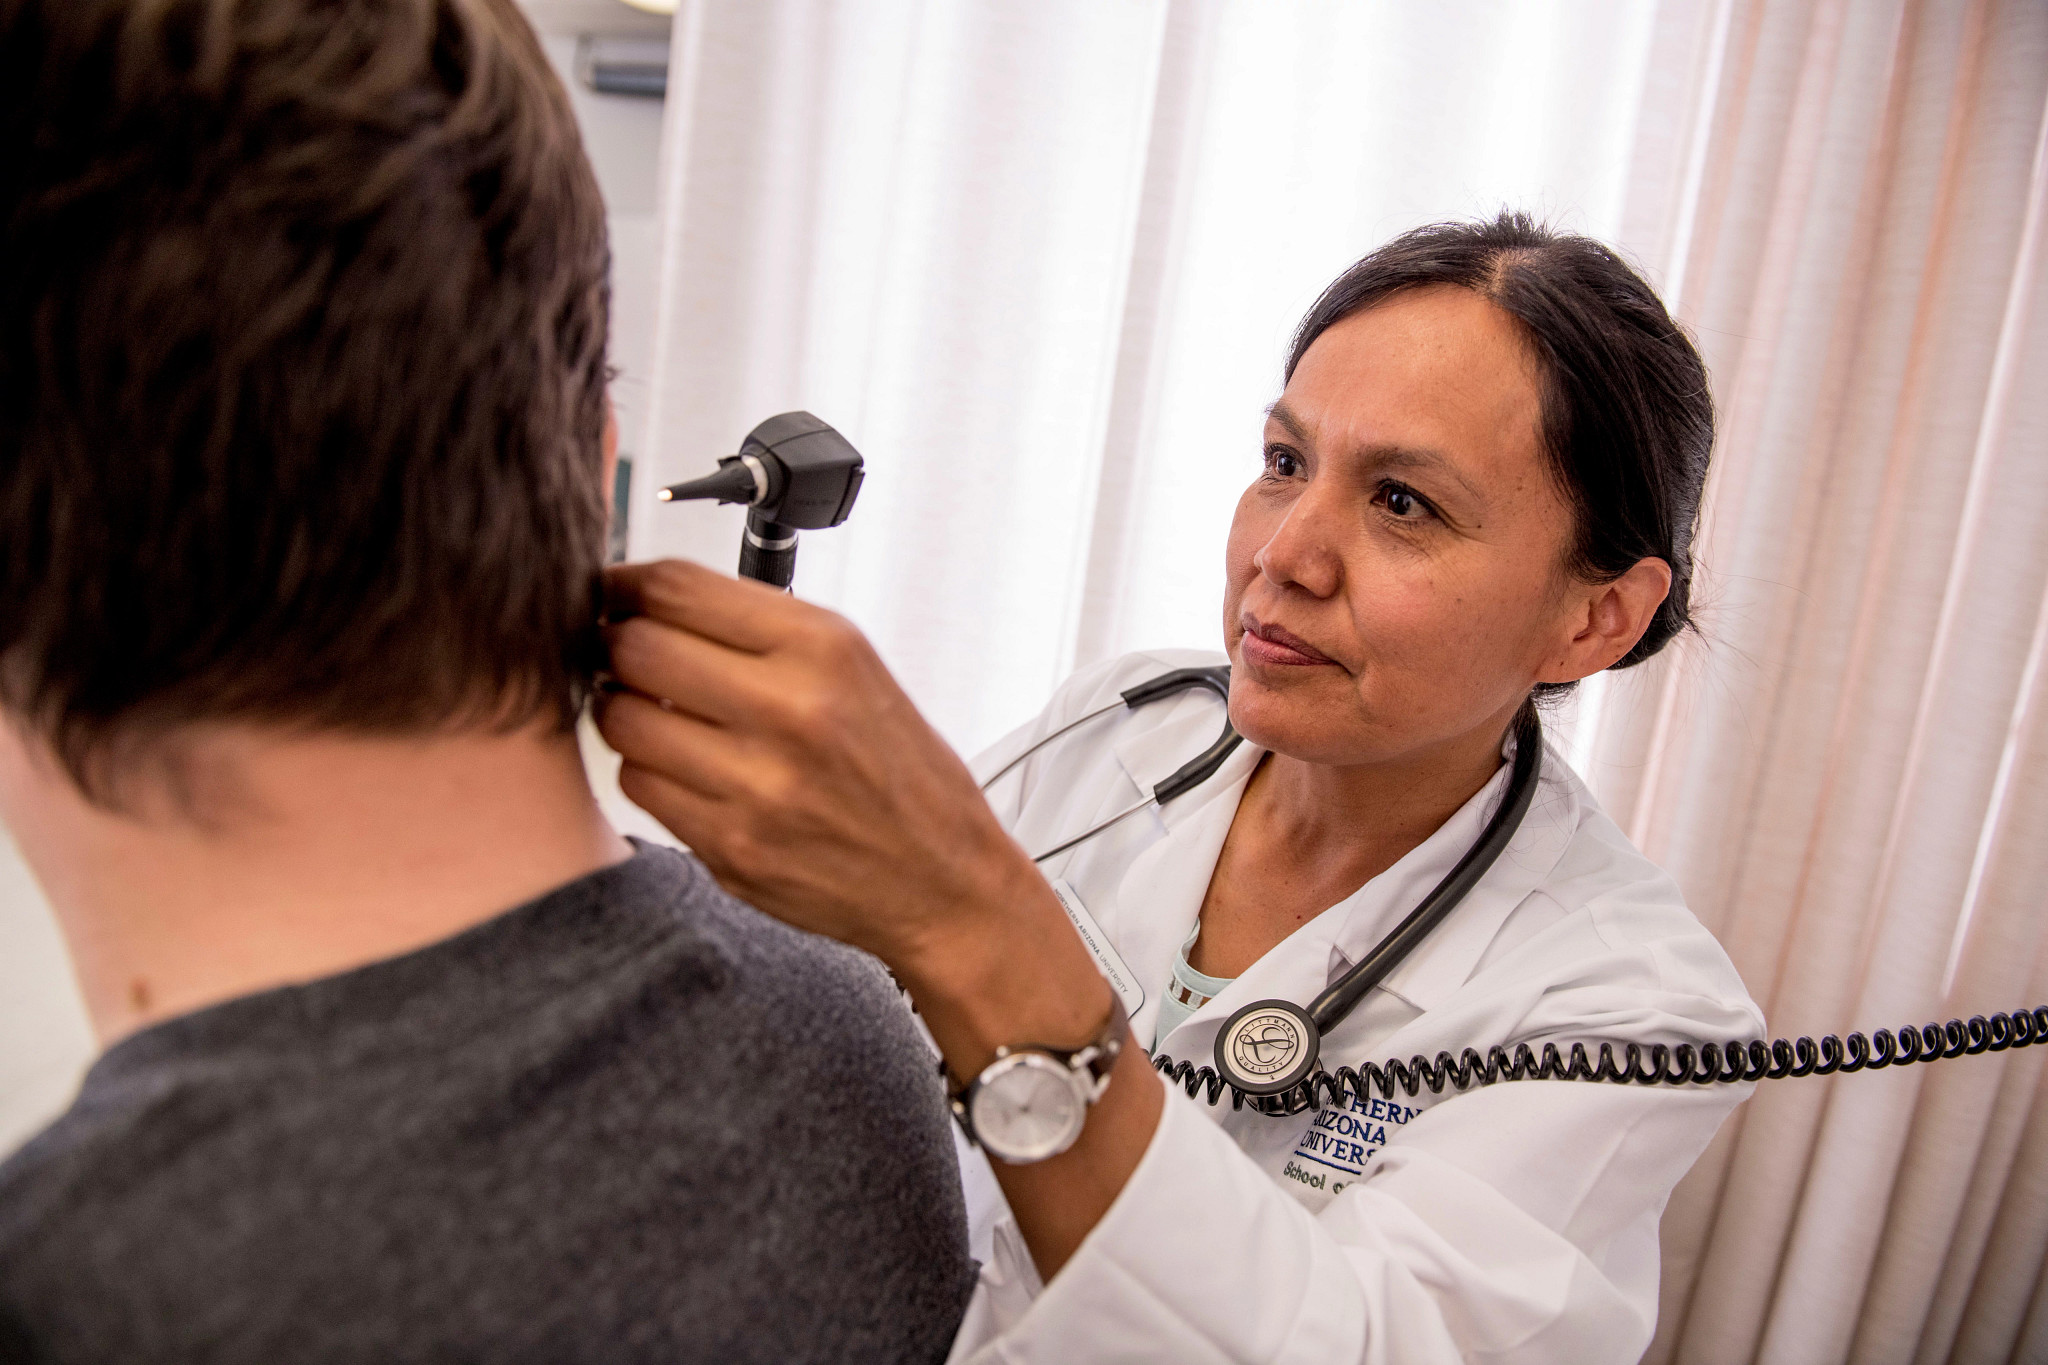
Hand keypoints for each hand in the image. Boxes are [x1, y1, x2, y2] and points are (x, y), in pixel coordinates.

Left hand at [597, 559, 1026, 967]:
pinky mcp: (731, 846)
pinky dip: (649, 772)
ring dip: (624, 713)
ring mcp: (758, 785)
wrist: (943, 878)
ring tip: (657, 718)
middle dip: (615, 648)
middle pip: (635, 648)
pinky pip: (640, 787)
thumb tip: (648, 601)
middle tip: (624, 658)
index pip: (676, 588)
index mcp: (824, 649)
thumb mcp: (854, 669)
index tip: (612, 595)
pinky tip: (685, 772)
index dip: (623, 585)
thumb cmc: (899, 773)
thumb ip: (758, 631)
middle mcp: (792, 710)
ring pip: (623, 721)